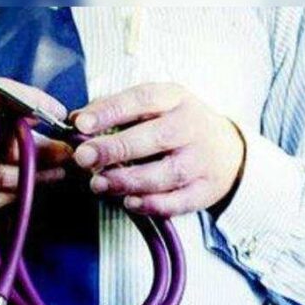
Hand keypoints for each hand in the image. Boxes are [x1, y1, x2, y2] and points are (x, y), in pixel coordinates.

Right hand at [0, 79, 70, 218]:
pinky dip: (5, 199)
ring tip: (55, 178)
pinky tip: (19, 195)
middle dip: (45, 153)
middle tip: (68, 155)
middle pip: (8, 143)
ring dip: (33, 181)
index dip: (32, 101)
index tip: (56, 112)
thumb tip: (28, 114)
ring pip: (1, 177)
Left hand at [71, 83, 244, 216]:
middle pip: (154, 138)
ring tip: (98, 184)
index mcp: (174, 99)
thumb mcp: (152, 106)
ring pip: (166, 174)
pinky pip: (179, 202)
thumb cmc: (175, 124)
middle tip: (83, 157)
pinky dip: (153, 205)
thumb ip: (114, 109)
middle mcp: (191, 127)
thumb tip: (76, 119)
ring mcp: (201, 161)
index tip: (81, 123)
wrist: (228, 149)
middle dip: (115, 148)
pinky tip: (129, 202)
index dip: (110, 111)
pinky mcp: (205, 190)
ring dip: (128, 180)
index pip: (141, 100)